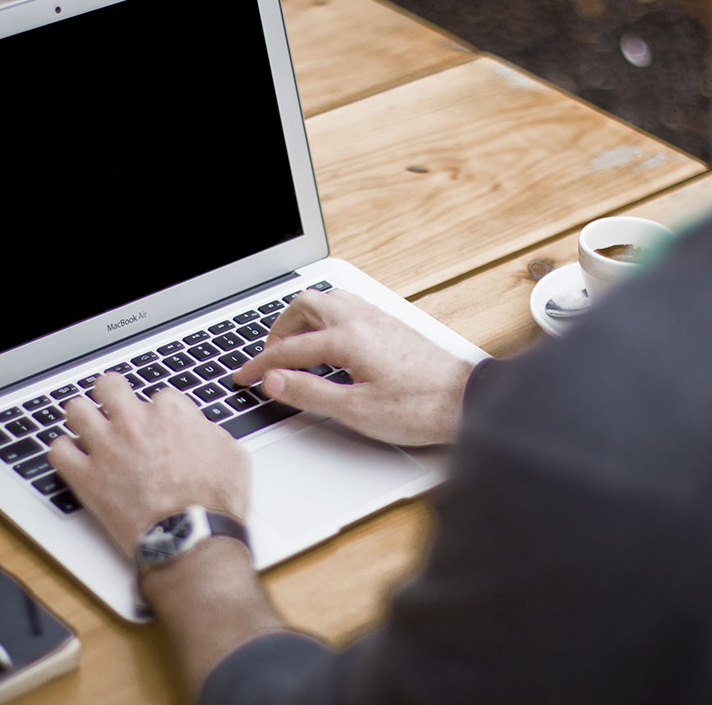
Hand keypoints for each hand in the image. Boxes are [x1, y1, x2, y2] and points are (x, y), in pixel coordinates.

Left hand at [49, 375, 249, 554]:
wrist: (191, 538)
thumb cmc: (214, 502)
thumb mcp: (232, 455)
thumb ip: (210, 433)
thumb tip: (201, 431)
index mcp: (170, 413)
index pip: (158, 395)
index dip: (159, 412)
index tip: (159, 426)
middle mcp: (134, 423)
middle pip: (109, 386)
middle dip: (111, 393)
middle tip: (114, 406)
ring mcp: (106, 448)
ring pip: (76, 410)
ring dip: (82, 416)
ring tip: (87, 427)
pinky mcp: (86, 478)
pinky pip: (58, 451)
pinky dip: (63, 452)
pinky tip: (73, 457)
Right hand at [233, 289, 473, 445]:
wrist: (467, 401)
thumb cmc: (419, 408)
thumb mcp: (356, 410)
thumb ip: (310, 393)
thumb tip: (275, 381)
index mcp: (348, 338)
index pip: (290, 348)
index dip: (261, 365)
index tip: (244, 377)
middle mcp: (362, 319)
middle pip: (305, 305)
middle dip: (279, 329)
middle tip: (268, 357)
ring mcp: (379, 318)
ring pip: (328, 300)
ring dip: (303, 319)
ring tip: (293, 346)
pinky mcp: (392, 325)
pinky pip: (348, 306)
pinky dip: (326, 318)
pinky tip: (329, 342)